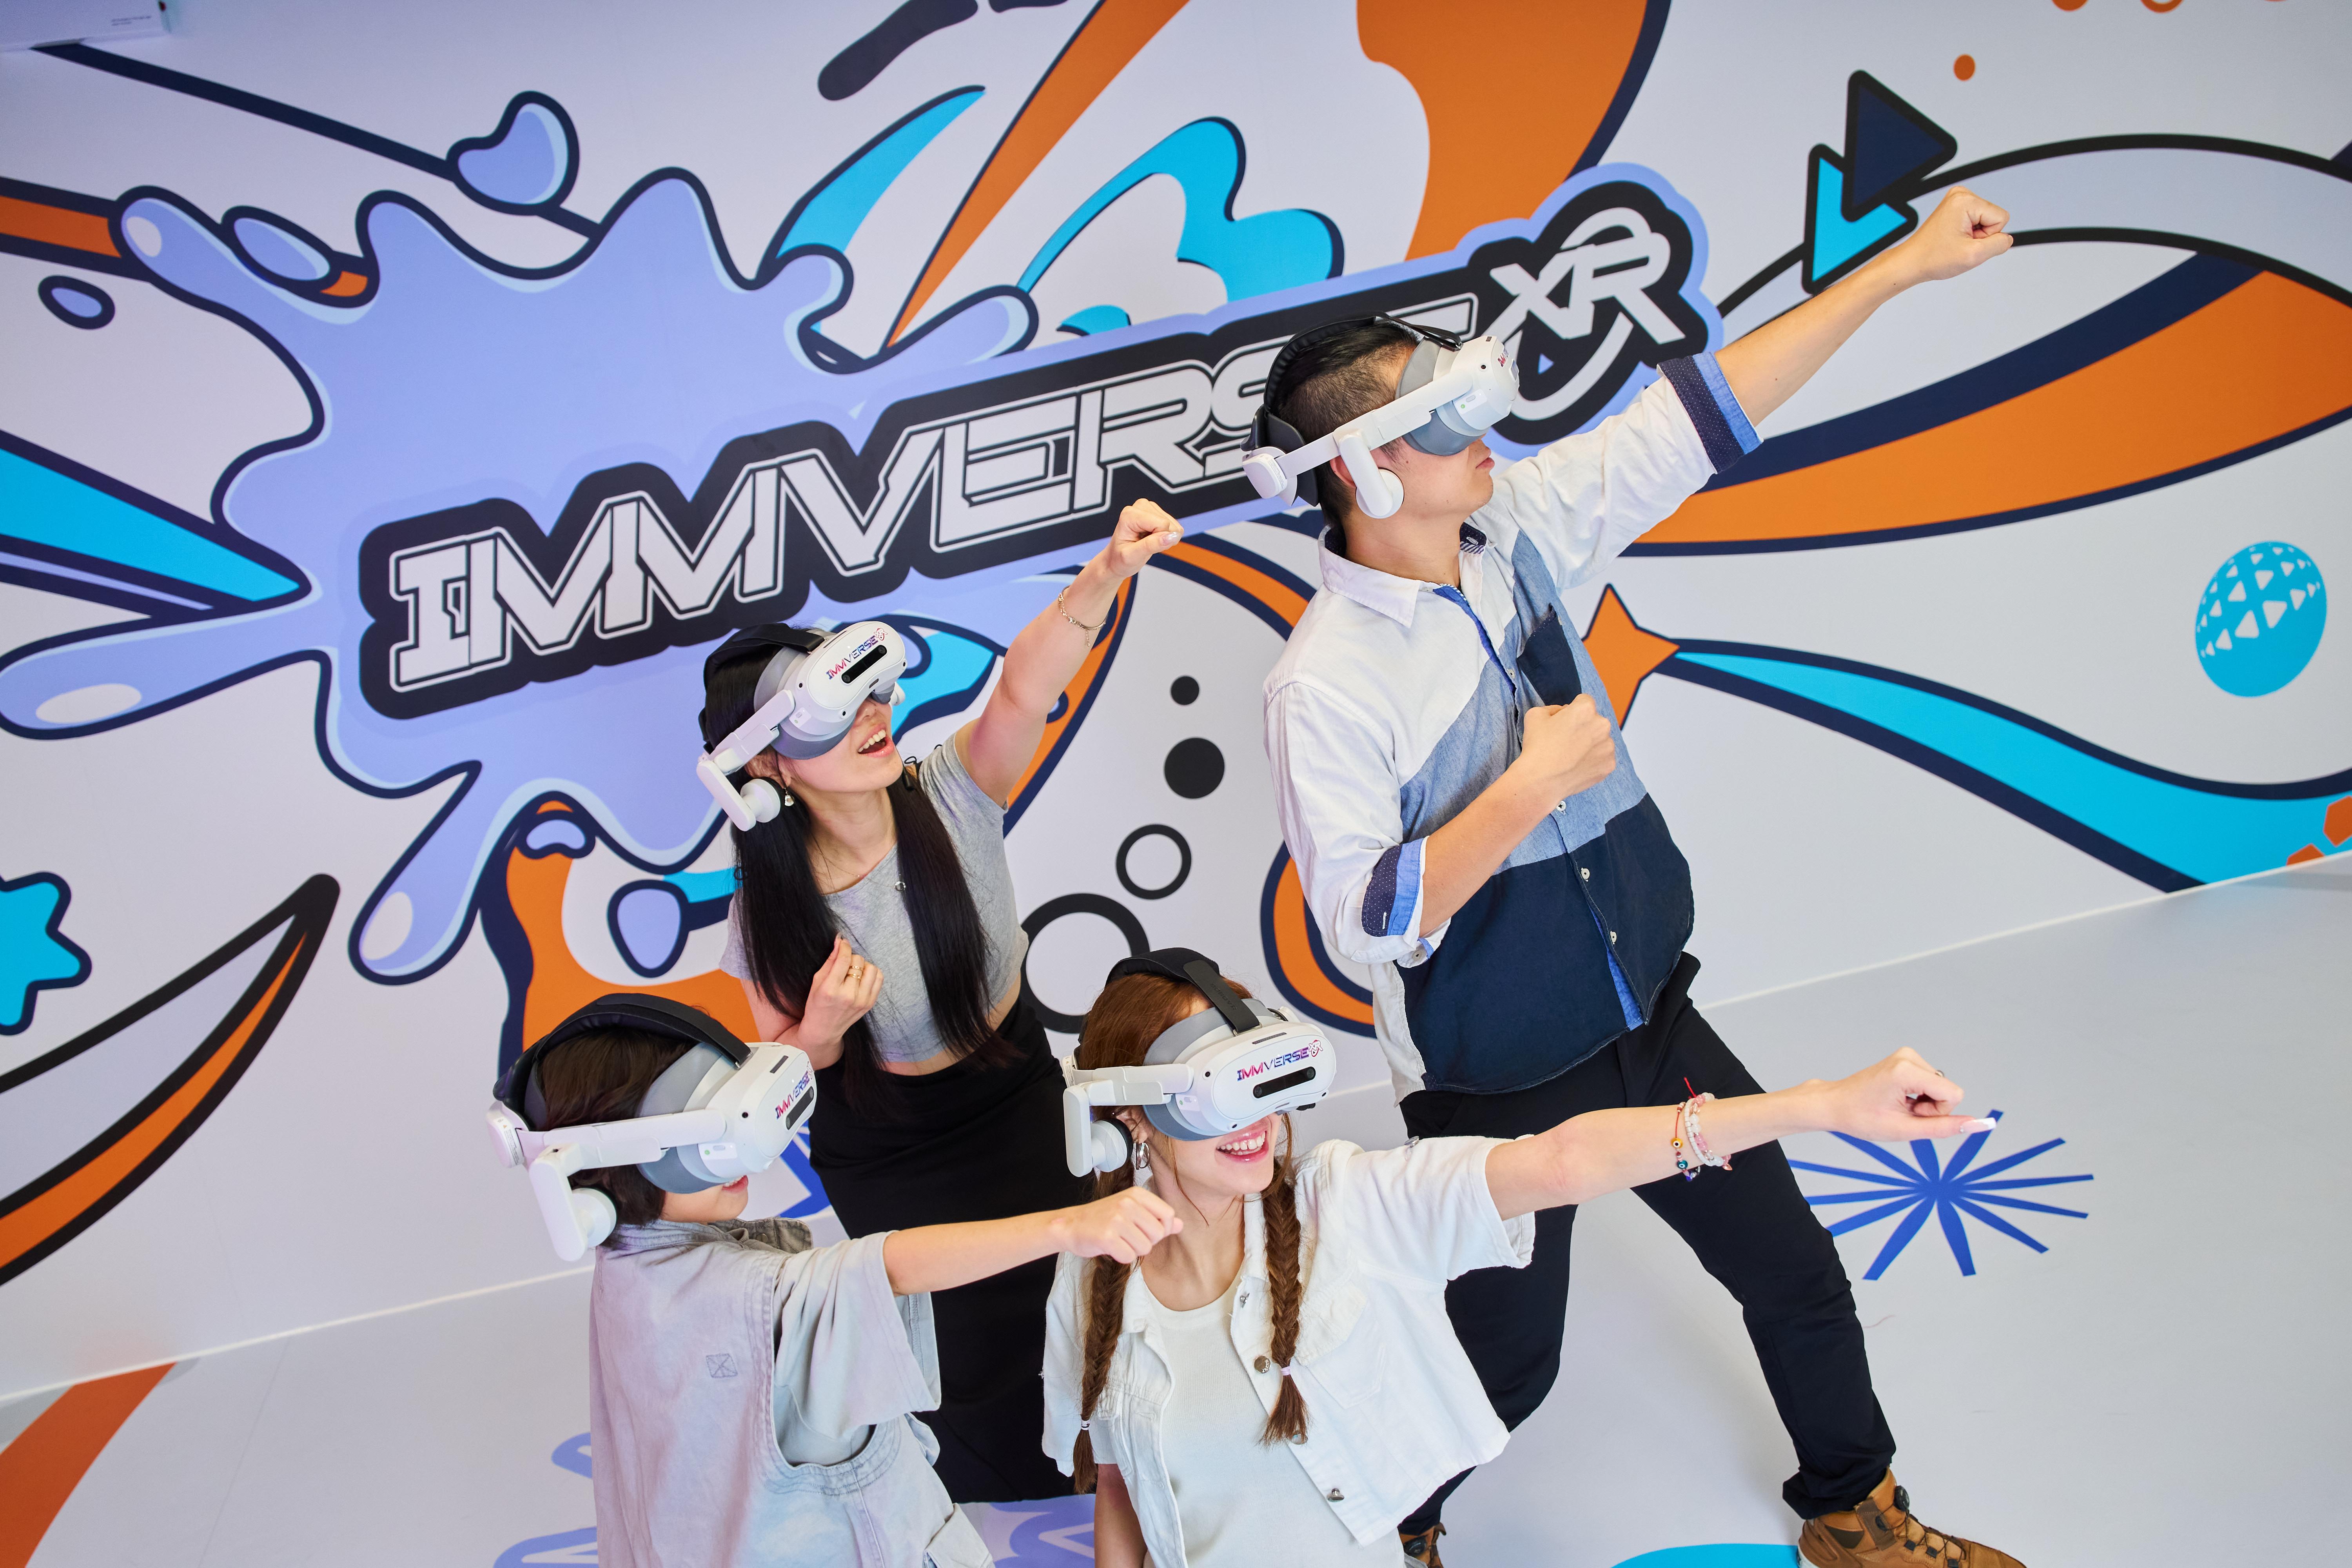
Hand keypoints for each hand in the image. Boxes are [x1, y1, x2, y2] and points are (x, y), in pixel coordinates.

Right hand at [800, 935, 881, 1048]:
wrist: (824, 1029)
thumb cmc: (817, 1004)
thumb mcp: (817, 981)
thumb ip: (830, 960)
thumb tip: (840, 940)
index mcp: (830, 989)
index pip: (844, 959)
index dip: (844, 946)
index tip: (843, 942)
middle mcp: (848, 995)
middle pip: (858, 961)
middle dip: (851, 958)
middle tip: (844, 964)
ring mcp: (862, 1000)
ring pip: (872, 968)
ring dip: (863, 965)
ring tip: (854, 972)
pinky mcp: (870, 1003)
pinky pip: (879, 979)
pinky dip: (871, 973)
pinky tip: (862, 978)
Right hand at [1055, 1186, 1181, 1263]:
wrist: (1070, 1225)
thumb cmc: (1103, 1219)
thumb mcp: (1131, 1212)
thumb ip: (1157, 1218)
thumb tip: (1181, 1225)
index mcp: (1137, 1194)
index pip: (1169, 1214)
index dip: (1161, 1228)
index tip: (1145, 1229)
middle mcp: (1128, 1203)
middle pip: (1158, 1234)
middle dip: (1146, 1241)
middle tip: (1127, 1236)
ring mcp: (1117, 1219)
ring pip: (1145, 1248)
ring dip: (1132, 1250)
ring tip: (1118, 1240)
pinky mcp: (1107, 1237)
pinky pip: (1129, 1257)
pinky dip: (1121, 1257)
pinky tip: (1110, 1248)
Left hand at [1099, 499, 1182, 580]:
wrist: (1115, 560)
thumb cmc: (1120, 559)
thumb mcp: (1132, 557)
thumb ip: (1151, 545)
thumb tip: (1172, 536)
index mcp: (1130, 514)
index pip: (1161, 524)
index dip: (1158, 540)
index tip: (1144, 547)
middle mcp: (1140, 506)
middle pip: (1168, 523)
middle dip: (1161, 539)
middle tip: (1145, 546)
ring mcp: (1149, 508)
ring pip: (1173, 525)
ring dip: (1163, 538)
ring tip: (1147, 542)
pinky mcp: (1157, 512)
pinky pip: (1174, 526)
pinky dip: (1166, 536)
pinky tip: (1152, 538)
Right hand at [1513, 695, 1615, 798]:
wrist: (1541, 782)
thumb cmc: (1537, 747)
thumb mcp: (1535, 715)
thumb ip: (1553, 708)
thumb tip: (1563, 712)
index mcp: (1586, 709)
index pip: (1584, 701)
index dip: (1572, 711)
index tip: (1564, 722)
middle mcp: (1602, 725)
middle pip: (1594, 721)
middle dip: (1583, 727)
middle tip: (1566, 741)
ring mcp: (1608, 747)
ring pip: (1600, 740)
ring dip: (1590, 744)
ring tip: (1571, 755)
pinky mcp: (1609, 765)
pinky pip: (1603, 758)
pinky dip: (1593, 760)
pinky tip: (1577, 766)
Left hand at [1812, 1046, 1995, 1141]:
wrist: (1835, 1104)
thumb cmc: (1862, 1118)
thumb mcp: (1905, 1129)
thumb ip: (1946, 1127)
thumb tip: (1981, 1125)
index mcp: (1906, 1070)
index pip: (1952, 1094)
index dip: (1937, 1112)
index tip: (1911, 1114)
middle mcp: (1908, 1056)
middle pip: (1948, 1090)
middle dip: (1930, 1108)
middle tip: (1901, 1111)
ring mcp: (1907, 1055)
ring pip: (1940, 1087)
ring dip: (1923, 1102)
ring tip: (1897, 1105)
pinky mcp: (1906, 1058)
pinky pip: (1930, 1082)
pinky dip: (1918, 1095)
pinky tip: (1897, 1098)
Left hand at [1885, 186, 2011, 284]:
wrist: (1912, 262)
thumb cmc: (1934, 258)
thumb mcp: (1974, 255)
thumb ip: (1999, 244)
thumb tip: (2007, 238)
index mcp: (1965, 200)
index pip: (2001, 218)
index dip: (1987, 236)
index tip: (1966, 242)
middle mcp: (1961, 194)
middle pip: (1994, 217)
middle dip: (1980, 236)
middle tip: (1958, 244)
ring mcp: (1957, 200)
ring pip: (1986, 221)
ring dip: (1974, 236)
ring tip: (1954, 242)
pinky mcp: (1955, 207)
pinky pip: (1976, 222)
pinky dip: (1967, 234)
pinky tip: (1952, 239)